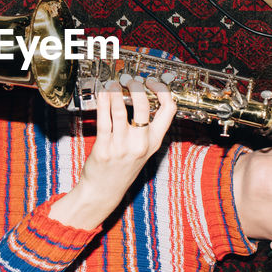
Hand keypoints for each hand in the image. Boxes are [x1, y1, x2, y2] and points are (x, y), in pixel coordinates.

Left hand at [48, 77, 176, 229]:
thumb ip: (145, 128)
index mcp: (154, 141)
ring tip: (113, 84)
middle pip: (144, 105)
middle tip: (129, 80)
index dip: (162, 90)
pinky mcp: (104, 147)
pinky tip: (102, 94)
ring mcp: (122, 146)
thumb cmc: (122, 168)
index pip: (169, 109)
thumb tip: (140, 98)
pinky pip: (103, 119)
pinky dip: (103, 102)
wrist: (104, 191)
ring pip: (120, 109)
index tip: (151, 82)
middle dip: (135, 87)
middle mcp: (141, 143)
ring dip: (115, 91)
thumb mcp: (142, 149)